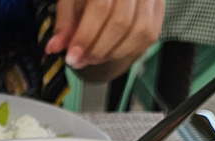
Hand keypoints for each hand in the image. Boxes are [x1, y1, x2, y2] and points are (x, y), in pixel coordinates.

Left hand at [46, 0, 164, 75]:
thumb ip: (65, 20)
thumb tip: (54, 47)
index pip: (101, 7)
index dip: (86, 36)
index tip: (72, 56)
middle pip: (121, 23)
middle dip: (98, 49)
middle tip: (81, 60)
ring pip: (140, 31)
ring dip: (114, 52)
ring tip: (95, 57)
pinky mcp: (159, 8)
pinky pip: (151, 35)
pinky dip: (130, 50)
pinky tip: (112, 52)